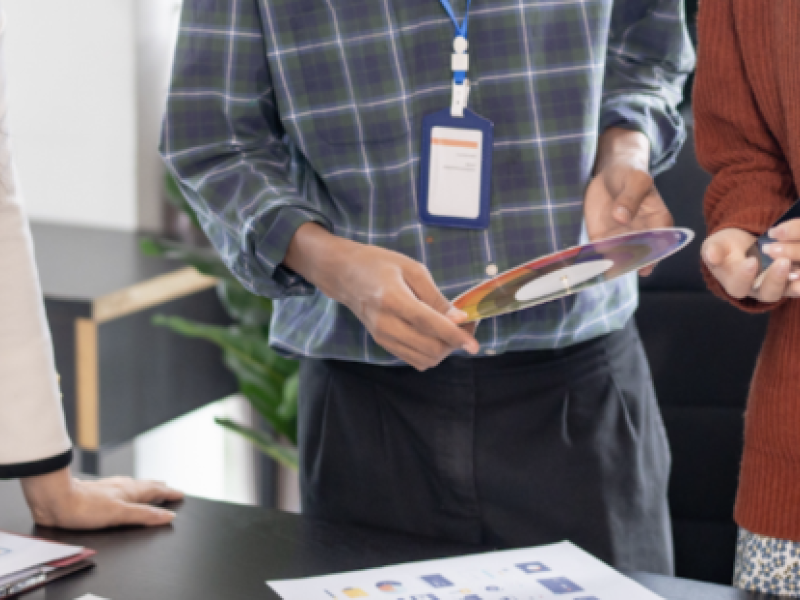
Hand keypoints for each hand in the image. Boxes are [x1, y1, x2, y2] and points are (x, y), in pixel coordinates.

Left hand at [21, 467, 182, 529]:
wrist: (55, 498)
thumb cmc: (84, 506)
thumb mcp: (120, 513)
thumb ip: (144, 514)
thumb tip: (167, 516)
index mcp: (130, 492)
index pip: (155, 492)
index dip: (169, 494)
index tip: (180, 494)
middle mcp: (121, 488)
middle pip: (146, 486)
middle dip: (159, 488)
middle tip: (168, 487)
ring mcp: (108, 489)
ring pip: (133, 486)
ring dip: (144, 487)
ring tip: (149, 487)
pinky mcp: (96, 494)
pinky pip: (120, 490)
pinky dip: (128, 490)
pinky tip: (119, 492)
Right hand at [284, 224, 479, 370]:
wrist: (345, 275)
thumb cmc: (379, 265)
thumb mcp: (412, 269)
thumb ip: (436, 297)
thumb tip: (459, 318)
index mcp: (393, 299)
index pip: (429, 325)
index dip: (455, 336)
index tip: (474, 344)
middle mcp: (385, 324)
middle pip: (429, 348)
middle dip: (454, 343)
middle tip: (466, 327)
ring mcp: (382, 337)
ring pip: (424, 359)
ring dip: (444, 350)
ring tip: (452, 331)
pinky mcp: (383, 344)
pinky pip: (414, 359)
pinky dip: (431, 353)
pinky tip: (437, 336)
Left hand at [584, 128, 671, 275]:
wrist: (610, 172)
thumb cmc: (630, 173)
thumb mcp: (635, 180)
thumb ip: (631, 197)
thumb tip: (622, 218)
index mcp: (659, 222)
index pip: (660, 244)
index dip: (652, 256)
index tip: (642, 264)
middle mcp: (642, 235)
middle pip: (638, 257)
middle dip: (628, 264)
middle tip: (616, 266)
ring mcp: (621, 239)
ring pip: (618, 259)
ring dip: (610, 266)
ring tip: (601, 269)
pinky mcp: (602, 238)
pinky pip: (599, 254)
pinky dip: (594, 261)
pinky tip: (587, 266)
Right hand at [702, 227, 799, 302]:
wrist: (742, 245)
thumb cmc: (726, 247)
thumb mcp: (716, 245)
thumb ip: (713, 250)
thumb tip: (711, 255)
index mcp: (734, 283)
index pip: (738, 286)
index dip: (745, 276)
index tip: (751, 261)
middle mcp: (756, 290)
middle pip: (767, 293)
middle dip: (775, 279)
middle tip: (782, 261)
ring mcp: (775, 287)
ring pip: (786, 291)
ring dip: (793, 282)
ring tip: (798, 269)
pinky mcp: (790, 280)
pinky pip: (797, 285)